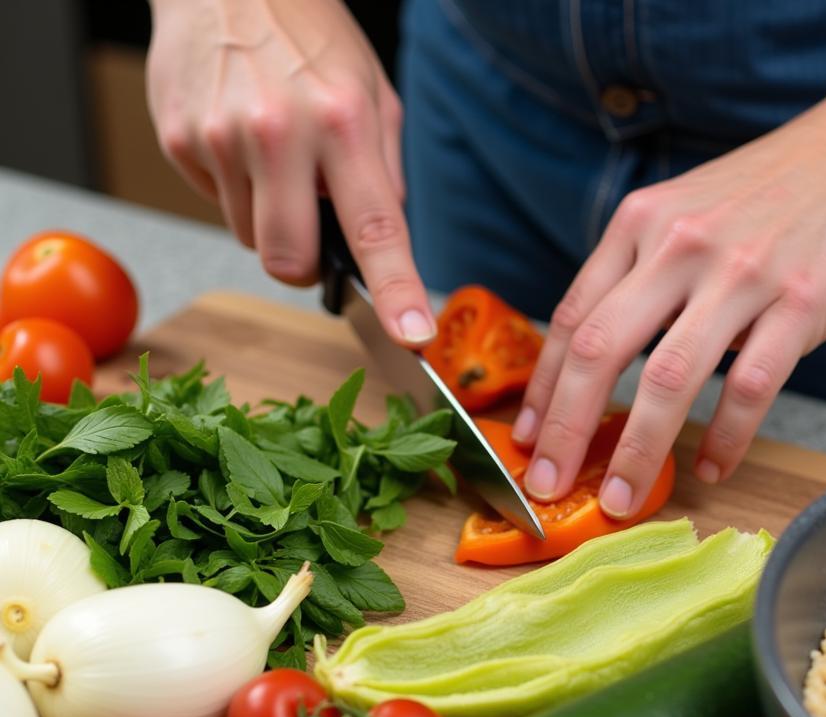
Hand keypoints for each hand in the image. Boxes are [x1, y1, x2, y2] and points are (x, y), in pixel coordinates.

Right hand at [146, 0, 434, 342]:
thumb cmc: (310, 37)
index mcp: (344, 123)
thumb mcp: (374, 95)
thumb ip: (384, 175)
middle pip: (286, 261)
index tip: (412, 335)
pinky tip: (239, 140)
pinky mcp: (179, 137)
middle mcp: (279, 132)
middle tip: (307, 223)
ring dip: (265, 217)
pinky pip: (213, 202)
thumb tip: (384, 245)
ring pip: (247, 238)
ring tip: (272, 155)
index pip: (376, 229)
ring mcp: (221, 137)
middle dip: (300, 264)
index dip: (395, 292)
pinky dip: (233, 188)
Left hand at [513, 81, 825, 514]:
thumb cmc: (770, 191)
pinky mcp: (803, 299)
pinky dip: (727, 437)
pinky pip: (752, 386)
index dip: (543, 388)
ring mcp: (741, 273)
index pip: (571, 318)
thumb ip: (638, 273)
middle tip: (549, 486)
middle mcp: (679, 245)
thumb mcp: (683, 212)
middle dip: (566, 429)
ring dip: (637, 449)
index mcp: (640, 225)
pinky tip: (712, 467)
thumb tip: (597, 356)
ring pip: (669, 378)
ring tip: (622, 499)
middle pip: (598, 351)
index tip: (527, 439)